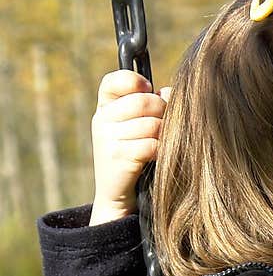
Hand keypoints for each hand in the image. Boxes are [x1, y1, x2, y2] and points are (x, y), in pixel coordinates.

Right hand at [89, 70, 169, 224]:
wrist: (118, 195)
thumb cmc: (135, 156)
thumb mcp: (137, 126)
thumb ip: (150, 105)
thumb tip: (168, 91)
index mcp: (105, 107)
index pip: (114, 81)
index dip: (134, 80)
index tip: (148, 89)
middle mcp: (101, 119)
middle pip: (142, 102)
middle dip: (162, 111)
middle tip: (165, 124)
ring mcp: (106, 139)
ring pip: (150, 124)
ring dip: (164, 134)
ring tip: (162, 143)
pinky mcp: (117, 158)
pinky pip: (151, 145)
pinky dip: (161, 150)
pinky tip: (158, 156)